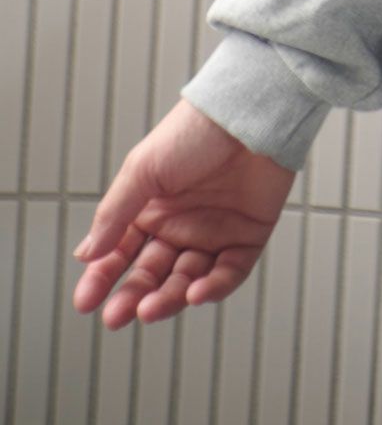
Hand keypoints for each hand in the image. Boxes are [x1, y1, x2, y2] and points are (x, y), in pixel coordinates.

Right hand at [71, 98, 296, 329]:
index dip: (101, 279)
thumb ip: (115, 212)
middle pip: (152, 274)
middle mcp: (181, 226)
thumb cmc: (195, 131)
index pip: (120, 254)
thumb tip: (85, 254)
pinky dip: (213, 288)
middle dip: (133, 297)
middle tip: (117, 316)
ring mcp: (214, 233)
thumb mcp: (144, 169)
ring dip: (169, 298)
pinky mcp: (249, 236)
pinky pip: (229, 272)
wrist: (248, 112)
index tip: (85, 302)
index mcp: (151, 210)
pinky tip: (196, 294)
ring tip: (151, 308)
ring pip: (187, 280)